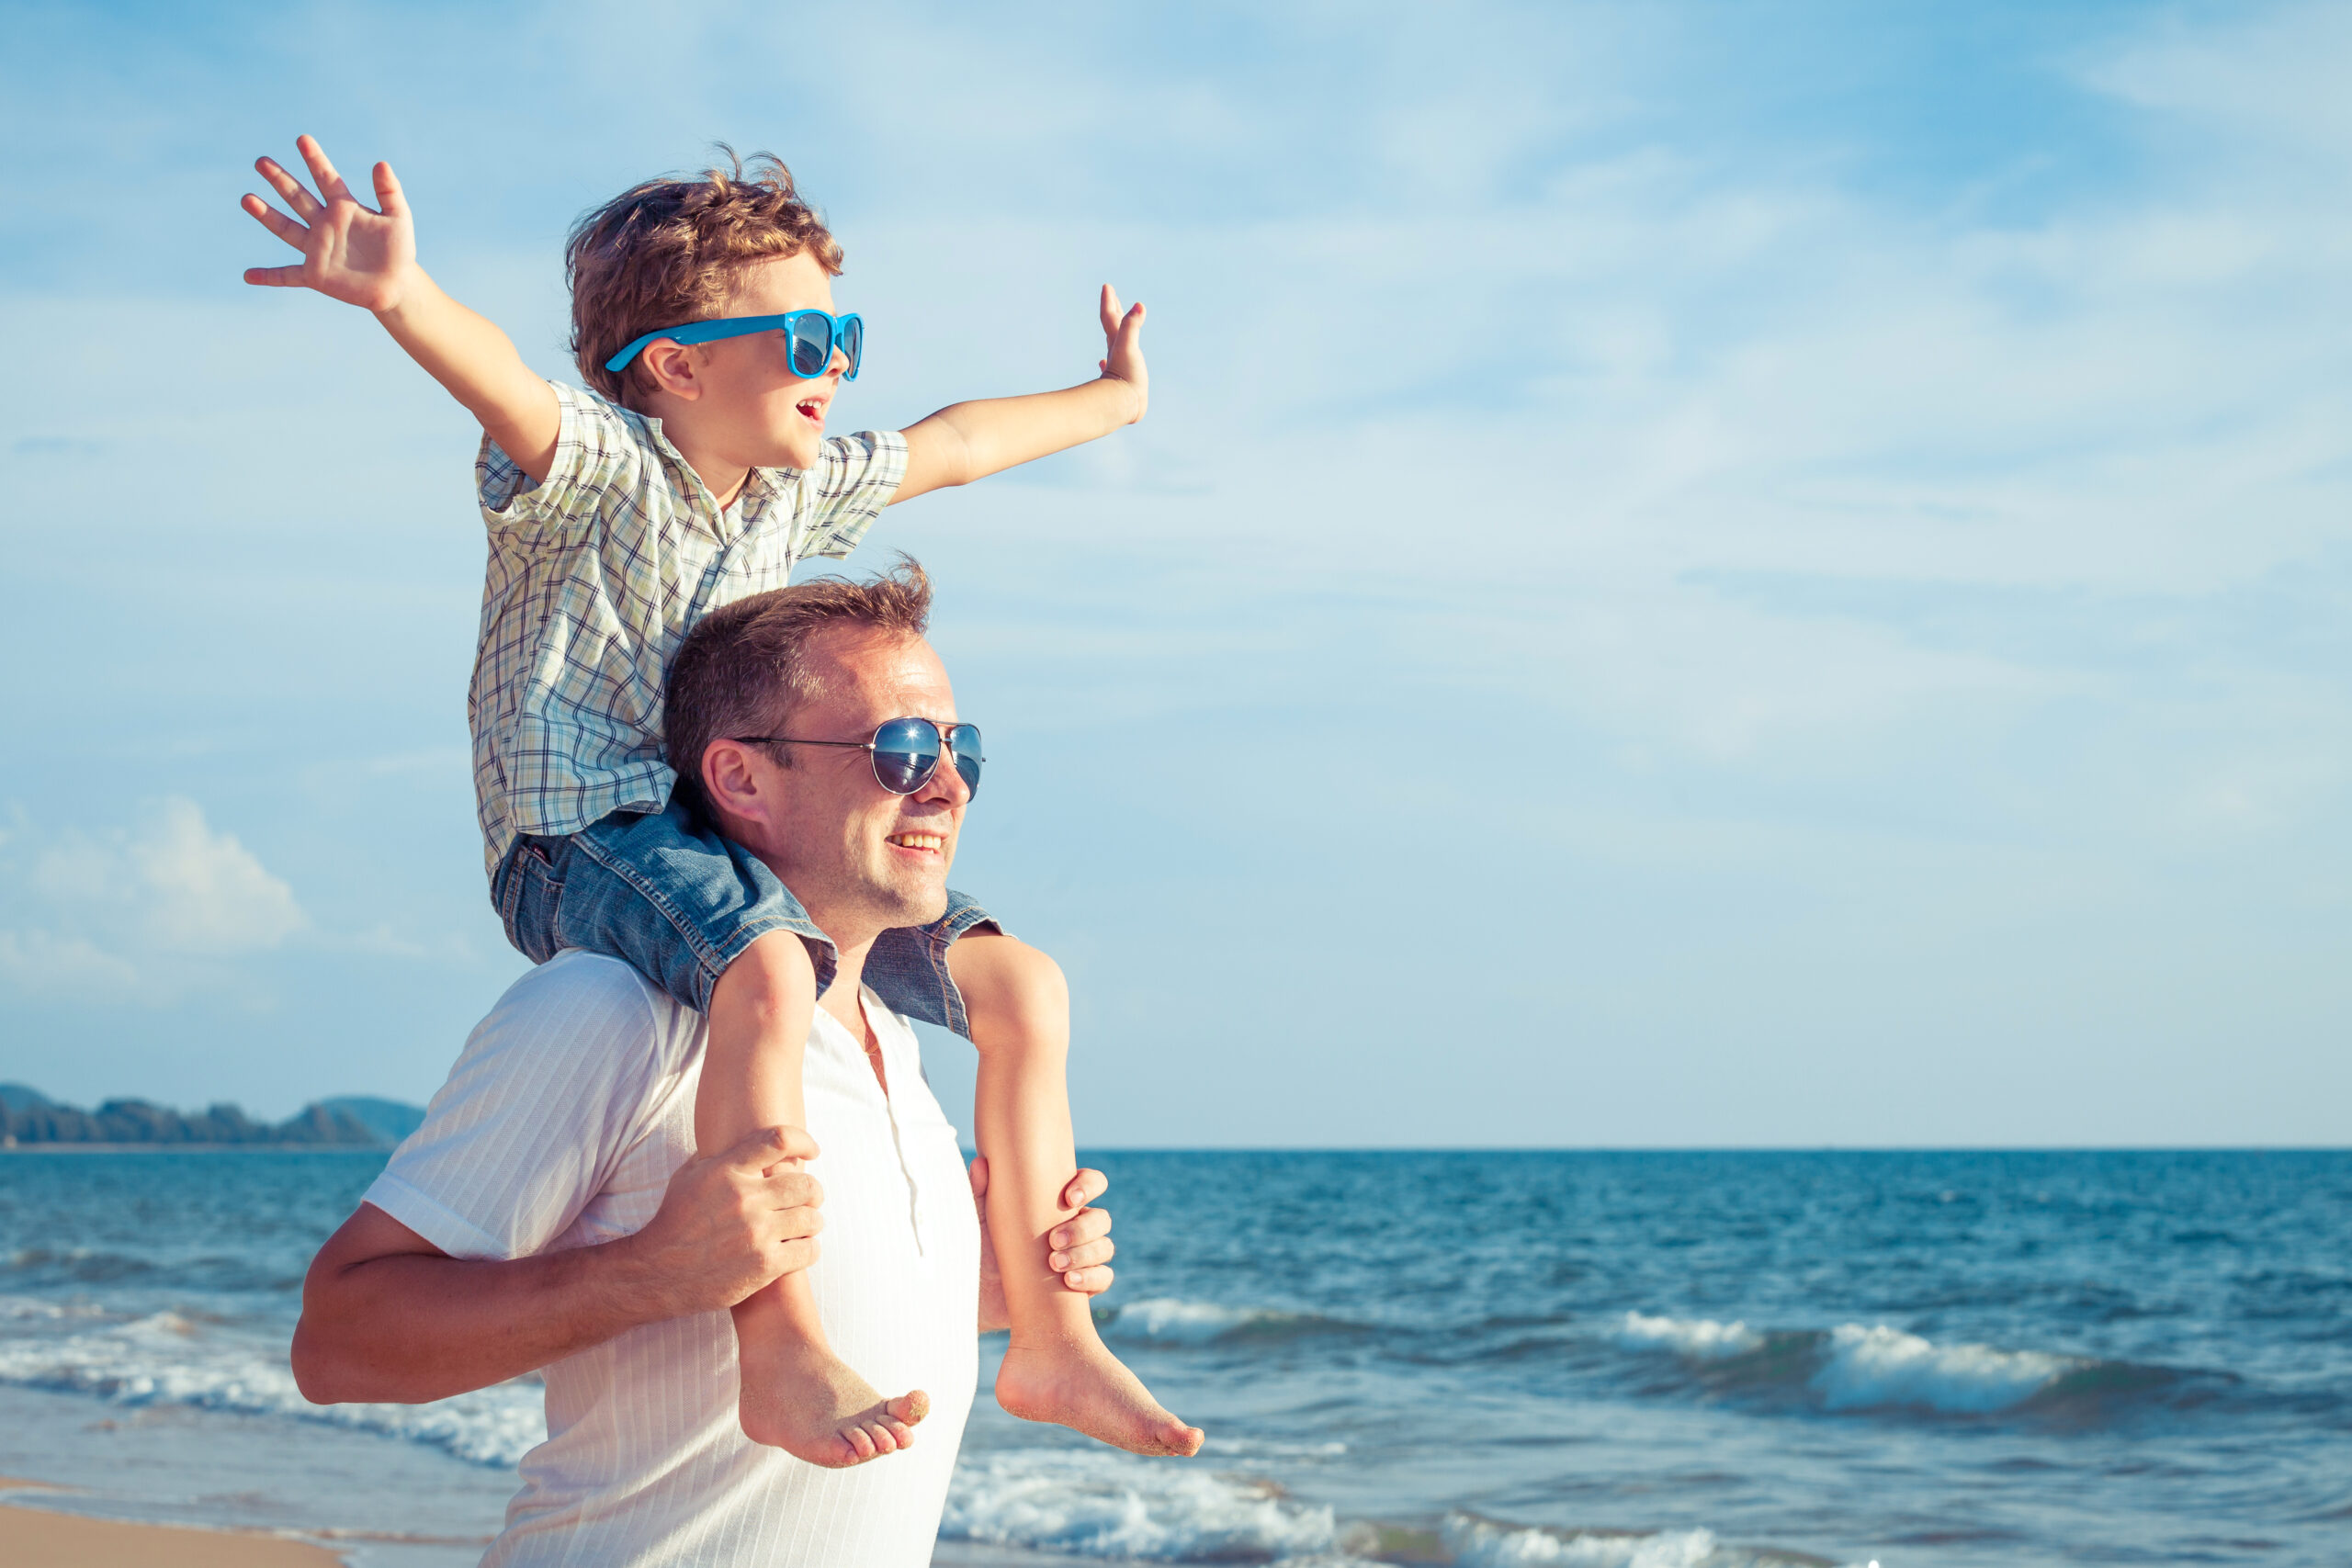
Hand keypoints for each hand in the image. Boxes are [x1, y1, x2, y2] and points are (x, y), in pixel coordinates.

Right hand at [241, 135, 419, 312]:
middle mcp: (325, 225)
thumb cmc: (399, 250)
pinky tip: (248, 276)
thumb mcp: (399, 219)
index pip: (326, 178)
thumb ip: (390, 192)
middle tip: (261, 162)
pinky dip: (269, 276)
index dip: (315, 159)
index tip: (303, 139)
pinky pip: (287, 275)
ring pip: (287, 229)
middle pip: (298, 198)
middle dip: (281, 180)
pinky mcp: (315, 275)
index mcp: (344, 208)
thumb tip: (381, 163)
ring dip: (267, 215)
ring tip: (247, 199)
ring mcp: (317, 249)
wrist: (397, 285)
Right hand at [620, 1124, 824, 1318]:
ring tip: (802, 1226)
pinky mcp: (764, 1265)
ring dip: (811, 1222)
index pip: (779, 1141)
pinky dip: (808, 1248)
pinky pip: (809, 1250)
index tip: (813, 1150)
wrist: (656, 1273)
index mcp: (726, 1171)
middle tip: (809, 1199)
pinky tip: (798, 1248)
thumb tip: (745, 1136)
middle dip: (812, 1191)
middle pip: (806, 1185)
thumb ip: (719, 1155)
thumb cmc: (674, 1221)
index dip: (804, 1141)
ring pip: (812, 1219)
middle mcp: (744, 1199)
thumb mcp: (687, 1176)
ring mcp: (756, 1233)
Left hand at [972, 1156, 1116, 1333]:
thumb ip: (978, 1192)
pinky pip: (1103, 1278)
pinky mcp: (1081, 1286)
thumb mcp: (975, 1220)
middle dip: (1083, 1228)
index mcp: (1057, 1204)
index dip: (1089, 1185)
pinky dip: (1092, 1277)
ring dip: (1085, 1253)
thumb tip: (981, 1164)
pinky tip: (1069, 1282)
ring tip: (1054, 1264)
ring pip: (1105, 1247)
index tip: (1069, 1198)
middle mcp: (1074, 1227)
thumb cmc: (977, 1249)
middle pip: (1101, 1218)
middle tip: (1053, 1240)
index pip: (1090, 1184)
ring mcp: (1080, 1257)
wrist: (975, 1296)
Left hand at [1096, 284, 1147, 423]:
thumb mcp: (1130, 346)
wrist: (1122, 406)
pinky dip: (1109, 361)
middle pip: (1112, 326)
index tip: (1107, 286)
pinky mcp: (1122, 381)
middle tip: (1111, 296)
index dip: (1109, 301)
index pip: (1110, 317)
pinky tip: (1104, 361)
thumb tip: (1139, 305)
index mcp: (1117, 342)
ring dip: (1114, 334)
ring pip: (1113, 345)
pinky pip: (1114, 367)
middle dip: (1113, 310)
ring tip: (1115, 327)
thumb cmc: (1126, 376)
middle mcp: (1115, 351)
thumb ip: (1132, 325)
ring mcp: (1118, 366)